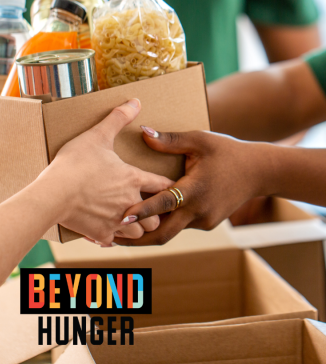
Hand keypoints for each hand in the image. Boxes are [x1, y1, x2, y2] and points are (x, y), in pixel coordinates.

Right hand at [34, 100, 171, 245]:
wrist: (54, 193)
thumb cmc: (75, 163)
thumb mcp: (97, 136)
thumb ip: (118, 118)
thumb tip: (136, 101)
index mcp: (133, 178)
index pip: (163, 185)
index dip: (169, 187)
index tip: (172, 188)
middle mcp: (130, 202)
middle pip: (156, 215)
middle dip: (154, 213)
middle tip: (148, 207)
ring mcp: (116, 220)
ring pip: (138, 232)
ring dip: (136, 227)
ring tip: (129, 220)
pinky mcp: (100, 233)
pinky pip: (114, 240)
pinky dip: (113, 236)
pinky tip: (107, 230)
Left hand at [114, 128, 270, 245]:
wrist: (259, 172)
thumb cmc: (227, 152)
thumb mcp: (199, 140)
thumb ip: (170, 140)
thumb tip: (143, 132)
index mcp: (195, 190)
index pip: (163, 205)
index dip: (141, 213)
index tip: (120, 221)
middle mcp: (198, 211)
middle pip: (163, 234)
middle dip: (137, 240)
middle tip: (111, 238)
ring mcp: (204, 221)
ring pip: (171, 232)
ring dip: (148, 233)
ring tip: (121, 233)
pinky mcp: (206, 223)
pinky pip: (180, 226)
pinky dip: (164, 225)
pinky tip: (147, 222)